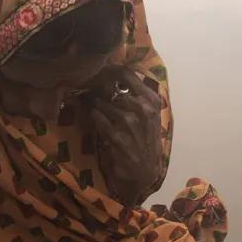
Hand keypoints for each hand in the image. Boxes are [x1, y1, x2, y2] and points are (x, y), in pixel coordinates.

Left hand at [88, 67, 163, 205]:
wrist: (145, 171)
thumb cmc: (146, 140)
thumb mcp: (149, 115)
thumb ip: (137, 96)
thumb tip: (115, 77)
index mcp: (152, 101)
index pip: (129, 75)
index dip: (111, 70)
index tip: (102, 71)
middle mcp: (143, 109)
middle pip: (112, 89)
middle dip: (100, 90)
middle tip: (91, 90)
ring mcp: (129, 123)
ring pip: (103, 103)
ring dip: (95, 104)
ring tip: (90, 103)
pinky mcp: (117, 137)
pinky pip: (98, 118)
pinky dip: (94, 116)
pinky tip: (94, 117)